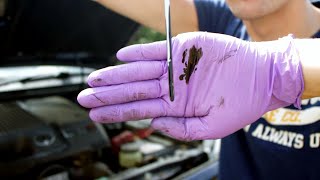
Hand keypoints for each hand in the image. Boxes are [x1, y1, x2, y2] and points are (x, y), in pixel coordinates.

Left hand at [77, 32, 303, 140]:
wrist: (261, 77)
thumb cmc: (240, 104)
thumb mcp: (211, 129)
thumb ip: (180, 130)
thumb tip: (153, 124)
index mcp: (175, 106)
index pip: (138, 110)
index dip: (115, 112)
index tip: (94, 115)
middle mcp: (171, 86)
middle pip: (132, 91)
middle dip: (107, 95)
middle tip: (84, 98)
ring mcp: (174, 67)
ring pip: (138, 71)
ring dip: (115, 76)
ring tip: (93, 80)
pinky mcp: (182, 49)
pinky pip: (155, 51)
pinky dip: (138, 53)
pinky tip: (120, 58)